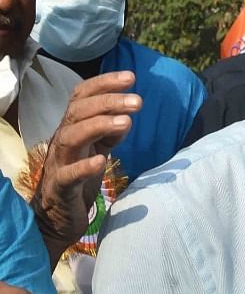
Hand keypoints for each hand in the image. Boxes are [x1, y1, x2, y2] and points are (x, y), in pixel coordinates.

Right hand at [32, 71, 138, 265]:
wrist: (56, 216)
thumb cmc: (78, 177)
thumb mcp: (97, 149)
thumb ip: (110, 133)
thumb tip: (126, 117)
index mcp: (73, 128)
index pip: (82, 97)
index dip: (104, 84)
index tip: (131, 77)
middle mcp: (63, 140)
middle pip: (78, 112)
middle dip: (108, 102)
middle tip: (138, 100)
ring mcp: (60, 163)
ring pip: (71, 137)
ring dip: (98, 126)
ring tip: (126, 122)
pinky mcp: (61, 188)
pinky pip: (69, 175)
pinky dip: (84, 166)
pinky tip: (101, 161)